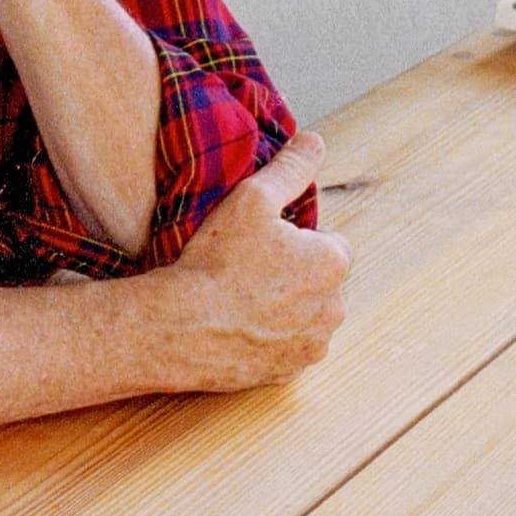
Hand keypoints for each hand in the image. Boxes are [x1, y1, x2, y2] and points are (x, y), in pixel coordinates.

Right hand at [152, 131, 351, 390]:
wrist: (181, 327)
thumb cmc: (216, 261)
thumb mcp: (251, 198)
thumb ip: (290, 168)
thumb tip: (314, 142)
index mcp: (333, 262)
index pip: (329, 243)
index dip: (296, 239)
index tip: (263, 241)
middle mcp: (334, 308)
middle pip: (319, 281)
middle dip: (295, 274)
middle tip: (249, 267)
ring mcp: (312, 345)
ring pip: (305, 316)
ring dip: (285, 307)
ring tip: (241, 297)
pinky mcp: (288, 373)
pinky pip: (287, 347)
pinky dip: (270, 338)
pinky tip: (239, 324)